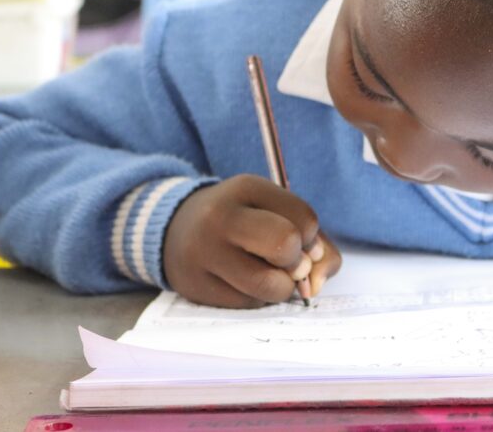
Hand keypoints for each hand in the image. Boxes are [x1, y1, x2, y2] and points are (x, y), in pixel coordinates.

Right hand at [162, 175, 341, 308]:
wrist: (177, 230)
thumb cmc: (244, 221)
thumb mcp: (276, 212)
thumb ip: (315, 241)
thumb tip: (315, 284)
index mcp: (246, 188)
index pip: (304, 219)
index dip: (313, 239)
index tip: (301, 242)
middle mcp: (221, 217)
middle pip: (284, 244)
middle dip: (297, 261)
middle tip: (289, 263)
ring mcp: (205, 253)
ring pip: (268, 285)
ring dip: (281, 288)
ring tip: (269, 275)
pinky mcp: (196, 287)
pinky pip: (247, 305)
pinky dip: (258, 299)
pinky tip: (244, 283)